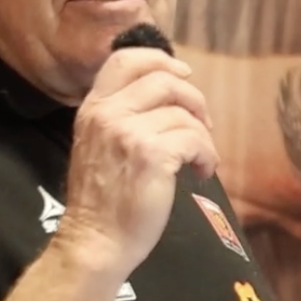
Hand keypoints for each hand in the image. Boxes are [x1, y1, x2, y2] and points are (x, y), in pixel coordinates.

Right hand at [55, 47, 218, 276]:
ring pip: (184, 113)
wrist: (95, 240)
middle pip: (164, 79)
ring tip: (200, 159)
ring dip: (203, 136)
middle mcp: (107, 114)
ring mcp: (128, 133)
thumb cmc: (104, 201)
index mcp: (93, 108)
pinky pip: (195, 140)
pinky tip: (202, 172)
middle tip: (203, 124)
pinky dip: (207, 155)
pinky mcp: (152, 155)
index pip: (125, 59)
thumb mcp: (100, 146)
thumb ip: (122, 117)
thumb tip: (167, 98)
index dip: (160, 59)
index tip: (184, 74)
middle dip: (193, 98)